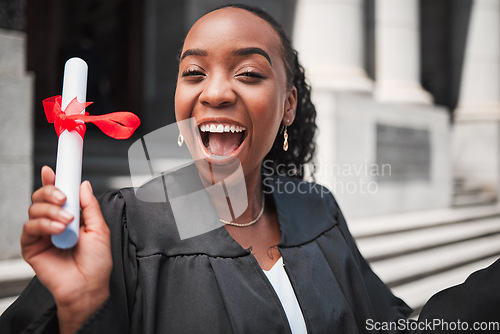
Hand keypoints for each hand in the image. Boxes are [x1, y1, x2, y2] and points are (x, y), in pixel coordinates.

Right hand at [21, 166, 111, 332]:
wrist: (89, 286)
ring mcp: (43, 234)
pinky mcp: (32, 246)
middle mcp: (55, 222)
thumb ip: (90, 206)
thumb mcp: (100, 229)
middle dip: (51, 192)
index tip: (53, 169)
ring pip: (34, 209)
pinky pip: (29, 228)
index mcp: (71, 216)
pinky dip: (44, 224)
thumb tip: (84, 185)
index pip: (58, 194)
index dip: (53, 180)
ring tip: (67, 222)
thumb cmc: (96, 263)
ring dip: (51, 211)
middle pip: (42, 197)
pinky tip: (57, 230)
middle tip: (64, 198)